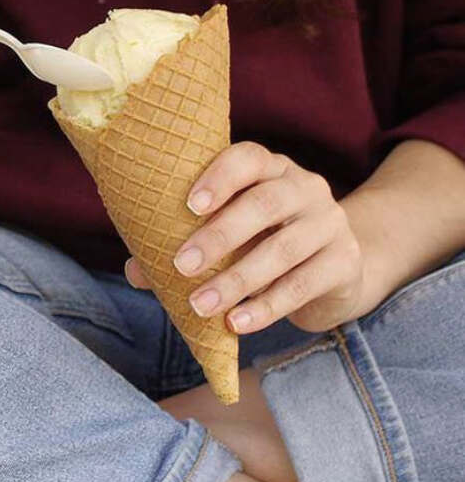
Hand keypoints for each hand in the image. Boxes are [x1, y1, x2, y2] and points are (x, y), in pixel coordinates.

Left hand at [123, 141, 367, 333]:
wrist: (335, 267)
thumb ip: (185, 243)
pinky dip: (265, 307)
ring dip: (236, 281)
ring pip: (282, 250)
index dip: (219, 177)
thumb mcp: (231, 235)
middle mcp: (304, 187)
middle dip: (219, 236)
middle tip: (181, 266)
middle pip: (264, 204)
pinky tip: (236, 323)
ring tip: (200, 306)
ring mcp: (330, 223)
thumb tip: (136, 270)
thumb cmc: (263, 241)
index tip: (189, 205)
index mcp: (270, 168)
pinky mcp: (345, 262)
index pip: (248, 158)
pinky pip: (303, 285)